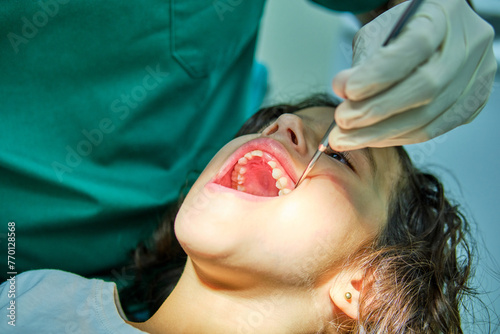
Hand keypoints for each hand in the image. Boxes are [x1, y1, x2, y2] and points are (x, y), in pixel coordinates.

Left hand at [329, 0, 496, 150]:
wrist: (435, 35)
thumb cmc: (405, 31)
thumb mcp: (379, 34)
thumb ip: (362, 61)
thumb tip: (342, 89)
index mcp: (444, 15)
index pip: (416, 45)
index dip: (381, 73)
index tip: (348, 91)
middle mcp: (469, 45)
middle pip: (426, 87)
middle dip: (377, 110)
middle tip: (342, 122)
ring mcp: (477, 76)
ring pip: (428, 116)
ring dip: (380, 133)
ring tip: (347, 138)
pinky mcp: (473, 103)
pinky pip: (432, 130)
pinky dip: (397, 137)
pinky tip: (371, 138)